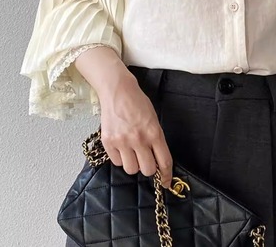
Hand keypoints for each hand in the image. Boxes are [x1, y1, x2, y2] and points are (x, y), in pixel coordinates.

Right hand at [97, 72, 173, 187]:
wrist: (118, 92)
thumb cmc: (138, 103)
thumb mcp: (154, 119)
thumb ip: (156, 139)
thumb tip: (158, 159)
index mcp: (154, 133)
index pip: (164, 161)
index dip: (166, 175)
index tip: (166, 182)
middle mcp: (139, 139)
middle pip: (147, 170)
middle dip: (148, 168)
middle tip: (146, 160)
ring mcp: (122, 142)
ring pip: (131, 169)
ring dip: (133, 164)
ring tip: (132, 151)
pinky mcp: (109, 142)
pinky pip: (117, 162)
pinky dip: (120, 158)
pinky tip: (122, 146)